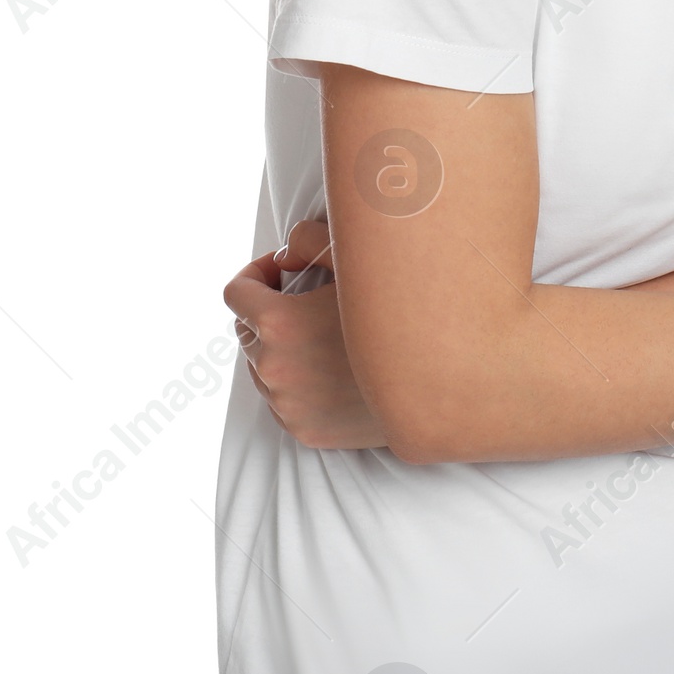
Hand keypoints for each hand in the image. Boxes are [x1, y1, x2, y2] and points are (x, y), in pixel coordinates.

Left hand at [222, 219, 389, 450]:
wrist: (437, 378)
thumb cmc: (399, 313)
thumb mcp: (357, 263)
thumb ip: (310, 243)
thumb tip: (284, 254)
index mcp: (280, 323)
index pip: (235, 294)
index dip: (254, 276)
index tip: (280, 274)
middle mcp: (274, 368)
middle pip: (247, 332)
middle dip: (268, 312)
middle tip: (307, 302)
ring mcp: (287, 405)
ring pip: (262, 368)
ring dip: (281, 349)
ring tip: (324, 338)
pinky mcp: (303, 430)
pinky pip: (282, 400)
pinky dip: (296, 383)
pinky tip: (332, 370)